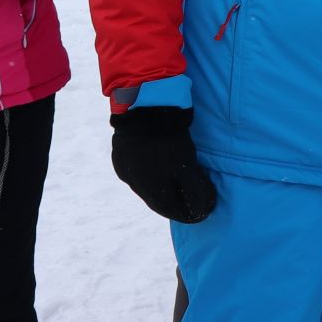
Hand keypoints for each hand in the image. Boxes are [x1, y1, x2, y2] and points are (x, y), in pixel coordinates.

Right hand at [112, 106, 217, 222]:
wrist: (145, 108)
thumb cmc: (170, 141)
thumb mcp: (188, 168)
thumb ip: (195, 192)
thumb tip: (202, 210)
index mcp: (151, 191)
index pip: (173, 212)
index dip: (190, 213)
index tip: (201, 211)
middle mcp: (134, 184)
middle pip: (158, 200)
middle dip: (175, 200)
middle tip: (190, 196)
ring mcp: (124, 169)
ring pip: (145, 185)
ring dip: (161, 186)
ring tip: (175, 178)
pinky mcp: (119, 155)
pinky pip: (136, 170)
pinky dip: (149, 172)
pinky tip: (159, 163)